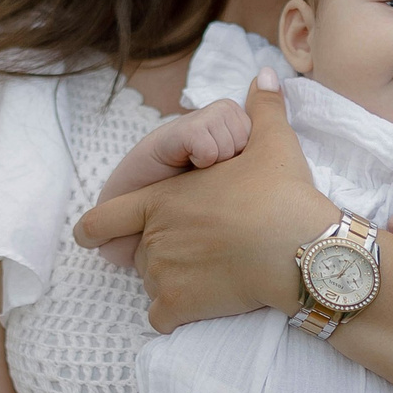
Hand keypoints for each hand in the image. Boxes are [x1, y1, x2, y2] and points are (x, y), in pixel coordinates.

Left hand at [76, 72, 335, 332]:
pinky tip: (203, 305)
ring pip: (152, 284)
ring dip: (171, 283)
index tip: (91, 238)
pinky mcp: (179, 307)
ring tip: (210, 274)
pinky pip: (162, 318)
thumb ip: (262, 107)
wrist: (301, 251)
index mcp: (159, 200)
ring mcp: (162, 275)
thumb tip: (267, 74)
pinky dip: (177, 314)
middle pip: (138, 253)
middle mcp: (152, 238)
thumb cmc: (281, 194)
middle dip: (160, 253)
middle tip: (200, 251)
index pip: (101, 219)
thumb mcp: (272, 142)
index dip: (94, 229)